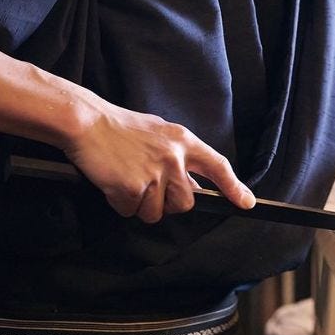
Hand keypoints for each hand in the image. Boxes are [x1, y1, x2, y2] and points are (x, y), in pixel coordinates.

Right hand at [63, 99, 254, 223]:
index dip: (234, 187)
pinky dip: (121, 204)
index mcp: (184, 141)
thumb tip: (193, 185)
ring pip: (157, 213)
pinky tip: (114, 183)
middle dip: (167, 203)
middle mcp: (174, 158)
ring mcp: (155, 173)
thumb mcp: (160, 134)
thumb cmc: (121, 128)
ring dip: (141, 206)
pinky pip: (131, 212)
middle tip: (147, 186)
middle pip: (185, 203)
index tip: (246, 202)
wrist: (88, 122)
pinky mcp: (133, 188)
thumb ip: (179, 157)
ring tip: (127, 180)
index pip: (217, 166)